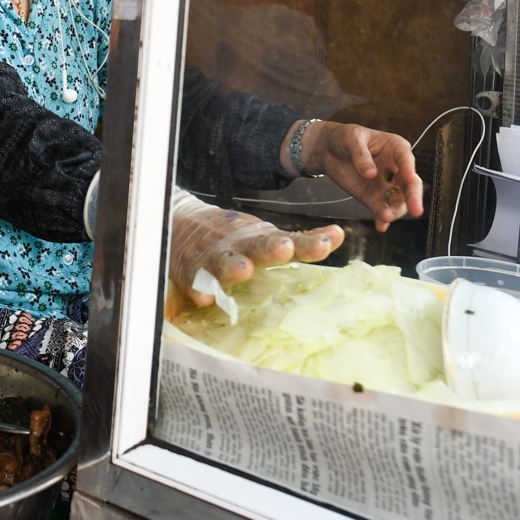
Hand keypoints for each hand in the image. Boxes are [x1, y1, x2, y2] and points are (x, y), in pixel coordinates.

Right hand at [164, 193, 343, 314]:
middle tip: (283, 248)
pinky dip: (199, 288)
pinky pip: (194, 282)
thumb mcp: (267, 235)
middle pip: (257, 247)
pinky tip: (203, 297)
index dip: (308, 245)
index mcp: (261, 240)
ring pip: (224, 263)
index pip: (291, 242)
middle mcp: (240, 247)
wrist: (180, 221)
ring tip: (243, 270)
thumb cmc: (234, 237)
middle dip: (271, 248)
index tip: (326, 244)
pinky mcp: (191, 272)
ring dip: (233, 267)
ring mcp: (214, 259)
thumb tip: (339, 235)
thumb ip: (302, 241)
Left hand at [305, 121, 423, 232]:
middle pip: (409, 185)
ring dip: (395, 210)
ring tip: (386, 217)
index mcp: (396, 149)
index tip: (410, 179)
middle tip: (415, 210)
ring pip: (397, 201)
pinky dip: (382, 218)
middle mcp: (396, 169)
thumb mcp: (352, 139)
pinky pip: (381, 209)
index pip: (406, 160)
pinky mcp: (373, 197)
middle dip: (413, 198)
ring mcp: (386, 185)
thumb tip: (371, 174)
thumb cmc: (345, 138)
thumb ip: (361, 155)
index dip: (409, 170)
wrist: (328, 150)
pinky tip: (381, 226)